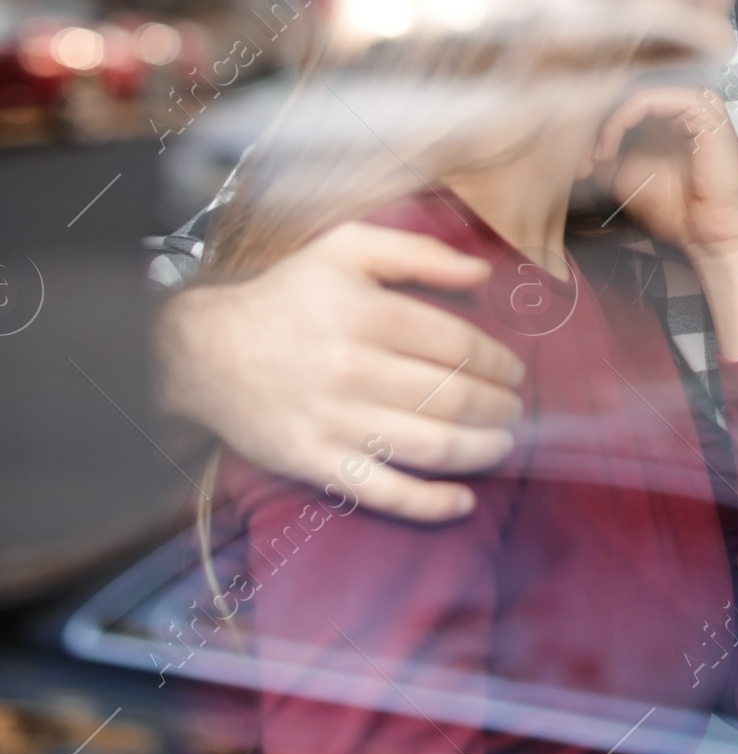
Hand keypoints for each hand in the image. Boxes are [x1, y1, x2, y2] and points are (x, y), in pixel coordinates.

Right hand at [156, 223, 523, 520]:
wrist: (208, 352)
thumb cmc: (289, 296)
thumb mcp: (347, 249)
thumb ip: (419, 254)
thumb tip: (482, 274)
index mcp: (367, 314)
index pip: (459, 344)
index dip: (499, 362)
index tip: (514, 371)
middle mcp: (353, 370)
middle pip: (454, 398)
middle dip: (500, 408)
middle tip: (514, 409)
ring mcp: (335, 422)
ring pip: (431, 446)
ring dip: (481, 450)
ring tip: (502, 442)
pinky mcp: (316, 464)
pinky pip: (385, 492)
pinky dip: (431, 503)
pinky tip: (463, 500)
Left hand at [588, 83, 737, 262]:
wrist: (713, 234)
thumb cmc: (677, 210)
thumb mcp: (622, 175)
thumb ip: (600, 150)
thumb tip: (566, 136)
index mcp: (667, 113)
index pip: (616, 99)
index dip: (588, 127)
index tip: (576, 166)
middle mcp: (681, 100)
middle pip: (619, 92)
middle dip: (589, 125)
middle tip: (577, 163)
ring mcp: (693, 99)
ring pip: (627, 93)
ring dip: (600, 124)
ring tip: (593, 158)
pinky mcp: (701, 105)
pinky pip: (645, 98)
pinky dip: (617, 122)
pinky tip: (608, 150)